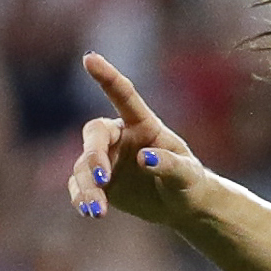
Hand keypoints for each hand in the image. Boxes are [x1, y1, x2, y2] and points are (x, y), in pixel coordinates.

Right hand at [67, 53, 210, 224]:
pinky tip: (90, 212)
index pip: (123, 95)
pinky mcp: (98, 182)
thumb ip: (170, 165)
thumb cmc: (190, 182)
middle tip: (101, 178)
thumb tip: (145, 158)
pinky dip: (82, 199)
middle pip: (95, 135)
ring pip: (84, 166)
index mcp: (144, 124)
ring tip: (97, 211)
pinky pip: (80, 187)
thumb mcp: (188, 175)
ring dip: (87, 187)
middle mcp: (120, 137)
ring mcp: (106, 159)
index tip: (90, 58)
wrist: (183, 206)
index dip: (107, 77)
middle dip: (94, 155)